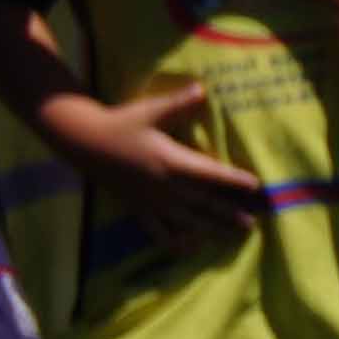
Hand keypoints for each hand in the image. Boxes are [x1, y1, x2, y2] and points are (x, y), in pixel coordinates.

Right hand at [46, 81, 265, 249]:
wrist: (83, 141)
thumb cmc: (119, 123)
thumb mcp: (150, 110)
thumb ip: (179, 103)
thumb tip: (203, 89)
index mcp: (171, 161)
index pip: (210, 173)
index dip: (233, 180)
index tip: (256, 186)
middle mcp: (164, 185)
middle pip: (204, 203)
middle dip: (230, 213)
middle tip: (252, 223)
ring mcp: (151, 200)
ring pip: (187, 220)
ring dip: (212, 229)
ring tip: (232, 236)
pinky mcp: (137, 207)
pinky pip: (157, 230)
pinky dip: (173, 241)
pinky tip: (188, 249)